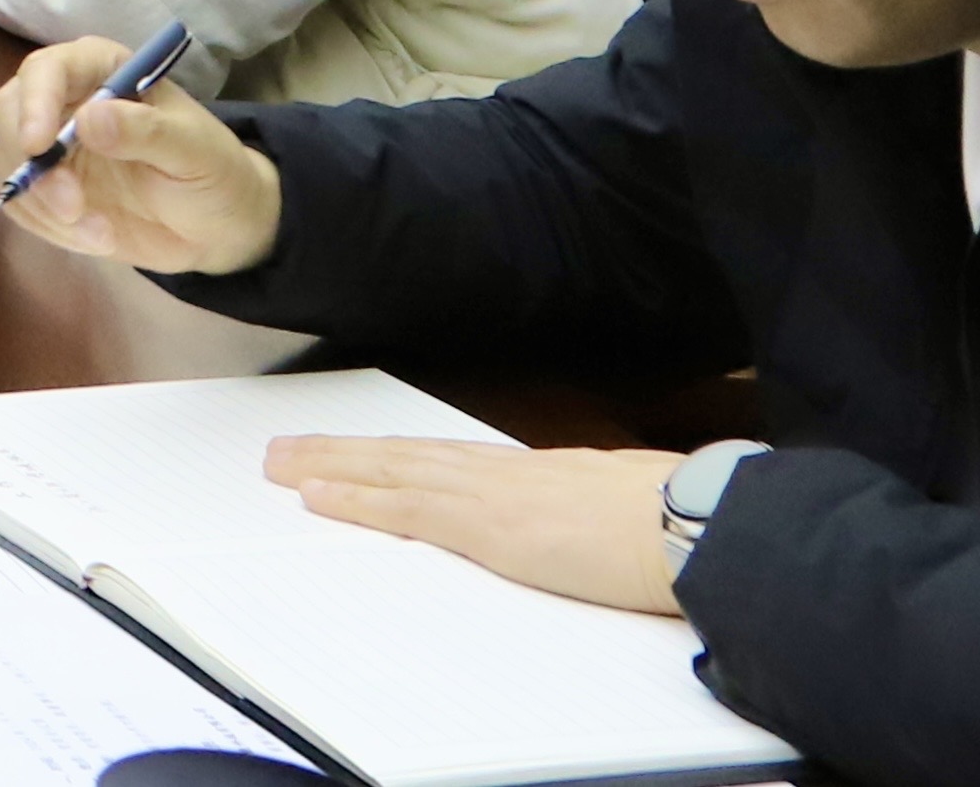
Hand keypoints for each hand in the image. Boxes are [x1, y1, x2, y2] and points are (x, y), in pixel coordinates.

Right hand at [0, 34, 285, 270]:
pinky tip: (96, 238)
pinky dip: (47, 227)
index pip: (47, 69)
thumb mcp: (195, 151)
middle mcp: (64, 99)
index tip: (38, 146)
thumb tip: (89, 120)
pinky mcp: (44, 187)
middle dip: (30, 162)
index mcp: (101, 70)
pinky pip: (19, 202)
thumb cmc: (213, 172)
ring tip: (99, 234)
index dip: (35, 102)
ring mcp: (49, 145)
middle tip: (72, 206)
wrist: (217, 225)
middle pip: (7, 109)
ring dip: (40, 202)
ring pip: (3, 158)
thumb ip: (146, 131)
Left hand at [266, 438, 688, 614]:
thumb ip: (586, 518)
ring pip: (391, 471)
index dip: (396, 456)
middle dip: (343, 453)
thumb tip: (584, 530)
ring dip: (330, 467)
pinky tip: (317, 496)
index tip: (356, 453)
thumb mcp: (619, 515)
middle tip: (285, 449)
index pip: (446, 459)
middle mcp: (504, 473)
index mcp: (535, 473)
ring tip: (280, 464)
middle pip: (405, 456)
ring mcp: (492, 494)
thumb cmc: (678, 523)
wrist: (699, 523)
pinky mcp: (489, 526)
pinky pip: (405, 509)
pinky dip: (356, 500)